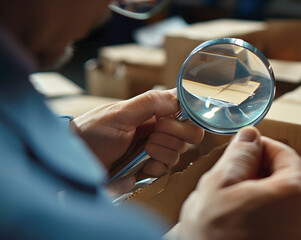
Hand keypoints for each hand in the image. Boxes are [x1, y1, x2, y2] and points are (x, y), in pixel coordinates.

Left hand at [72, 89, 204, 178]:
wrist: (76, 160)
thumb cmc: (92, 131)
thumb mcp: (119, 113)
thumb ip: (149, 103)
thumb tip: (178, 98)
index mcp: (154, 110)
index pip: (185, 108)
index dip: (187, 115)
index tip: (170, 120)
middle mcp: (158, 128)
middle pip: (190, 133)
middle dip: (174, 136)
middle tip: (152, 136)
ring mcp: (155, 148)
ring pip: (179, 152)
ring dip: (162, 152)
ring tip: (142, 150)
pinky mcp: (149, 167)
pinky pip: (167, 169)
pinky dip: (157, 168)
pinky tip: (142, 167)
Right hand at [177, 127, 300, 239]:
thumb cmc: (215, 235)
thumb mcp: (220, 185)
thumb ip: (240, 154)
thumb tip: (250, 136)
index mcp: (295, 191)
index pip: (285, 153)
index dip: (262, 146)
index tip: (246, 147)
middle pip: (288, 178)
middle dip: (262, 171)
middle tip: (235, 175)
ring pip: (286, 202)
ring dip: (264, 195)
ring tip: (235, 202)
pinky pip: (286, 223)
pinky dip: (269, 216)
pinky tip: (244, 222)